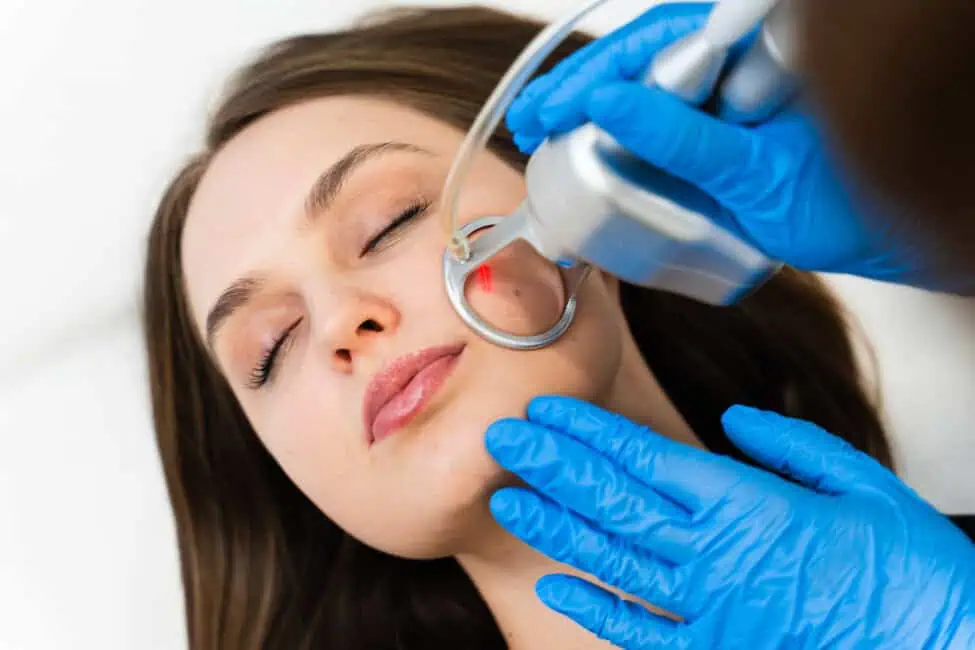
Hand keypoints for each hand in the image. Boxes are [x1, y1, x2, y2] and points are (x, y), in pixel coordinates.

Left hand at [485, 396, 974, 648]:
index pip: (643, 457)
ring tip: (507, 499)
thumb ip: (791, 446)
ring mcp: (708, 605)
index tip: (546, 410)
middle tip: (501, 437)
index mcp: (746, 503)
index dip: (587, 431)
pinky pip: (641, 628)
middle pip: (613, 500)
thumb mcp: (861, 484)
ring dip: (555, 526)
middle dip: (552, 465)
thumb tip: (733, 421)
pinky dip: (596, 605)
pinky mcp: (716, 648)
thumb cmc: (910, 571)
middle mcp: (713, 551)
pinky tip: (556, 581)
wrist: (942, 649)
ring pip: (612, 559)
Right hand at [506, 2, 936, 286]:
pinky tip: (577, 157)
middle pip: (639, 64)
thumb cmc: (847, 201)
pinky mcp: (711, 138)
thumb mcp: (757, 172)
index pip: (657, 44)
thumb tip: (609, 104)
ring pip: (641, 96)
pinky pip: (654, 133)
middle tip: (527, 120)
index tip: (555, 108)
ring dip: (585, 117)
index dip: (597, 73)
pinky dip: (613, 146)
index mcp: (754, 50)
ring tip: (534, 136)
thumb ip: (686, 138)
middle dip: (576, 91)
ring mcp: (720, 103)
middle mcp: (733, 67)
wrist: (880, 238)